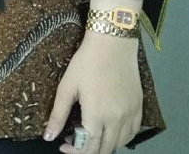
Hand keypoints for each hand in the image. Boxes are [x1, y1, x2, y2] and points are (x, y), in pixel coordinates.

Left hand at [44, 32, 140, 153]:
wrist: (113, 45)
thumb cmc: (85, 63)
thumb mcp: (66, 87)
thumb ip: (58, 114)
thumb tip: (48, 136)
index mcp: (97, 115)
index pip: (89, 148)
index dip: (75, 152)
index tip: (63, 146)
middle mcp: (117, 120)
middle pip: (105, 149)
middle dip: (87, 150)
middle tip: (73, 140)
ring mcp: (131, 115)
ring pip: (120, 143)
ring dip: (104, 145)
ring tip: (89, 135)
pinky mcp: (139, 108)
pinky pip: (132, 133)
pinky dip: (120, 138)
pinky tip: (108, 130)